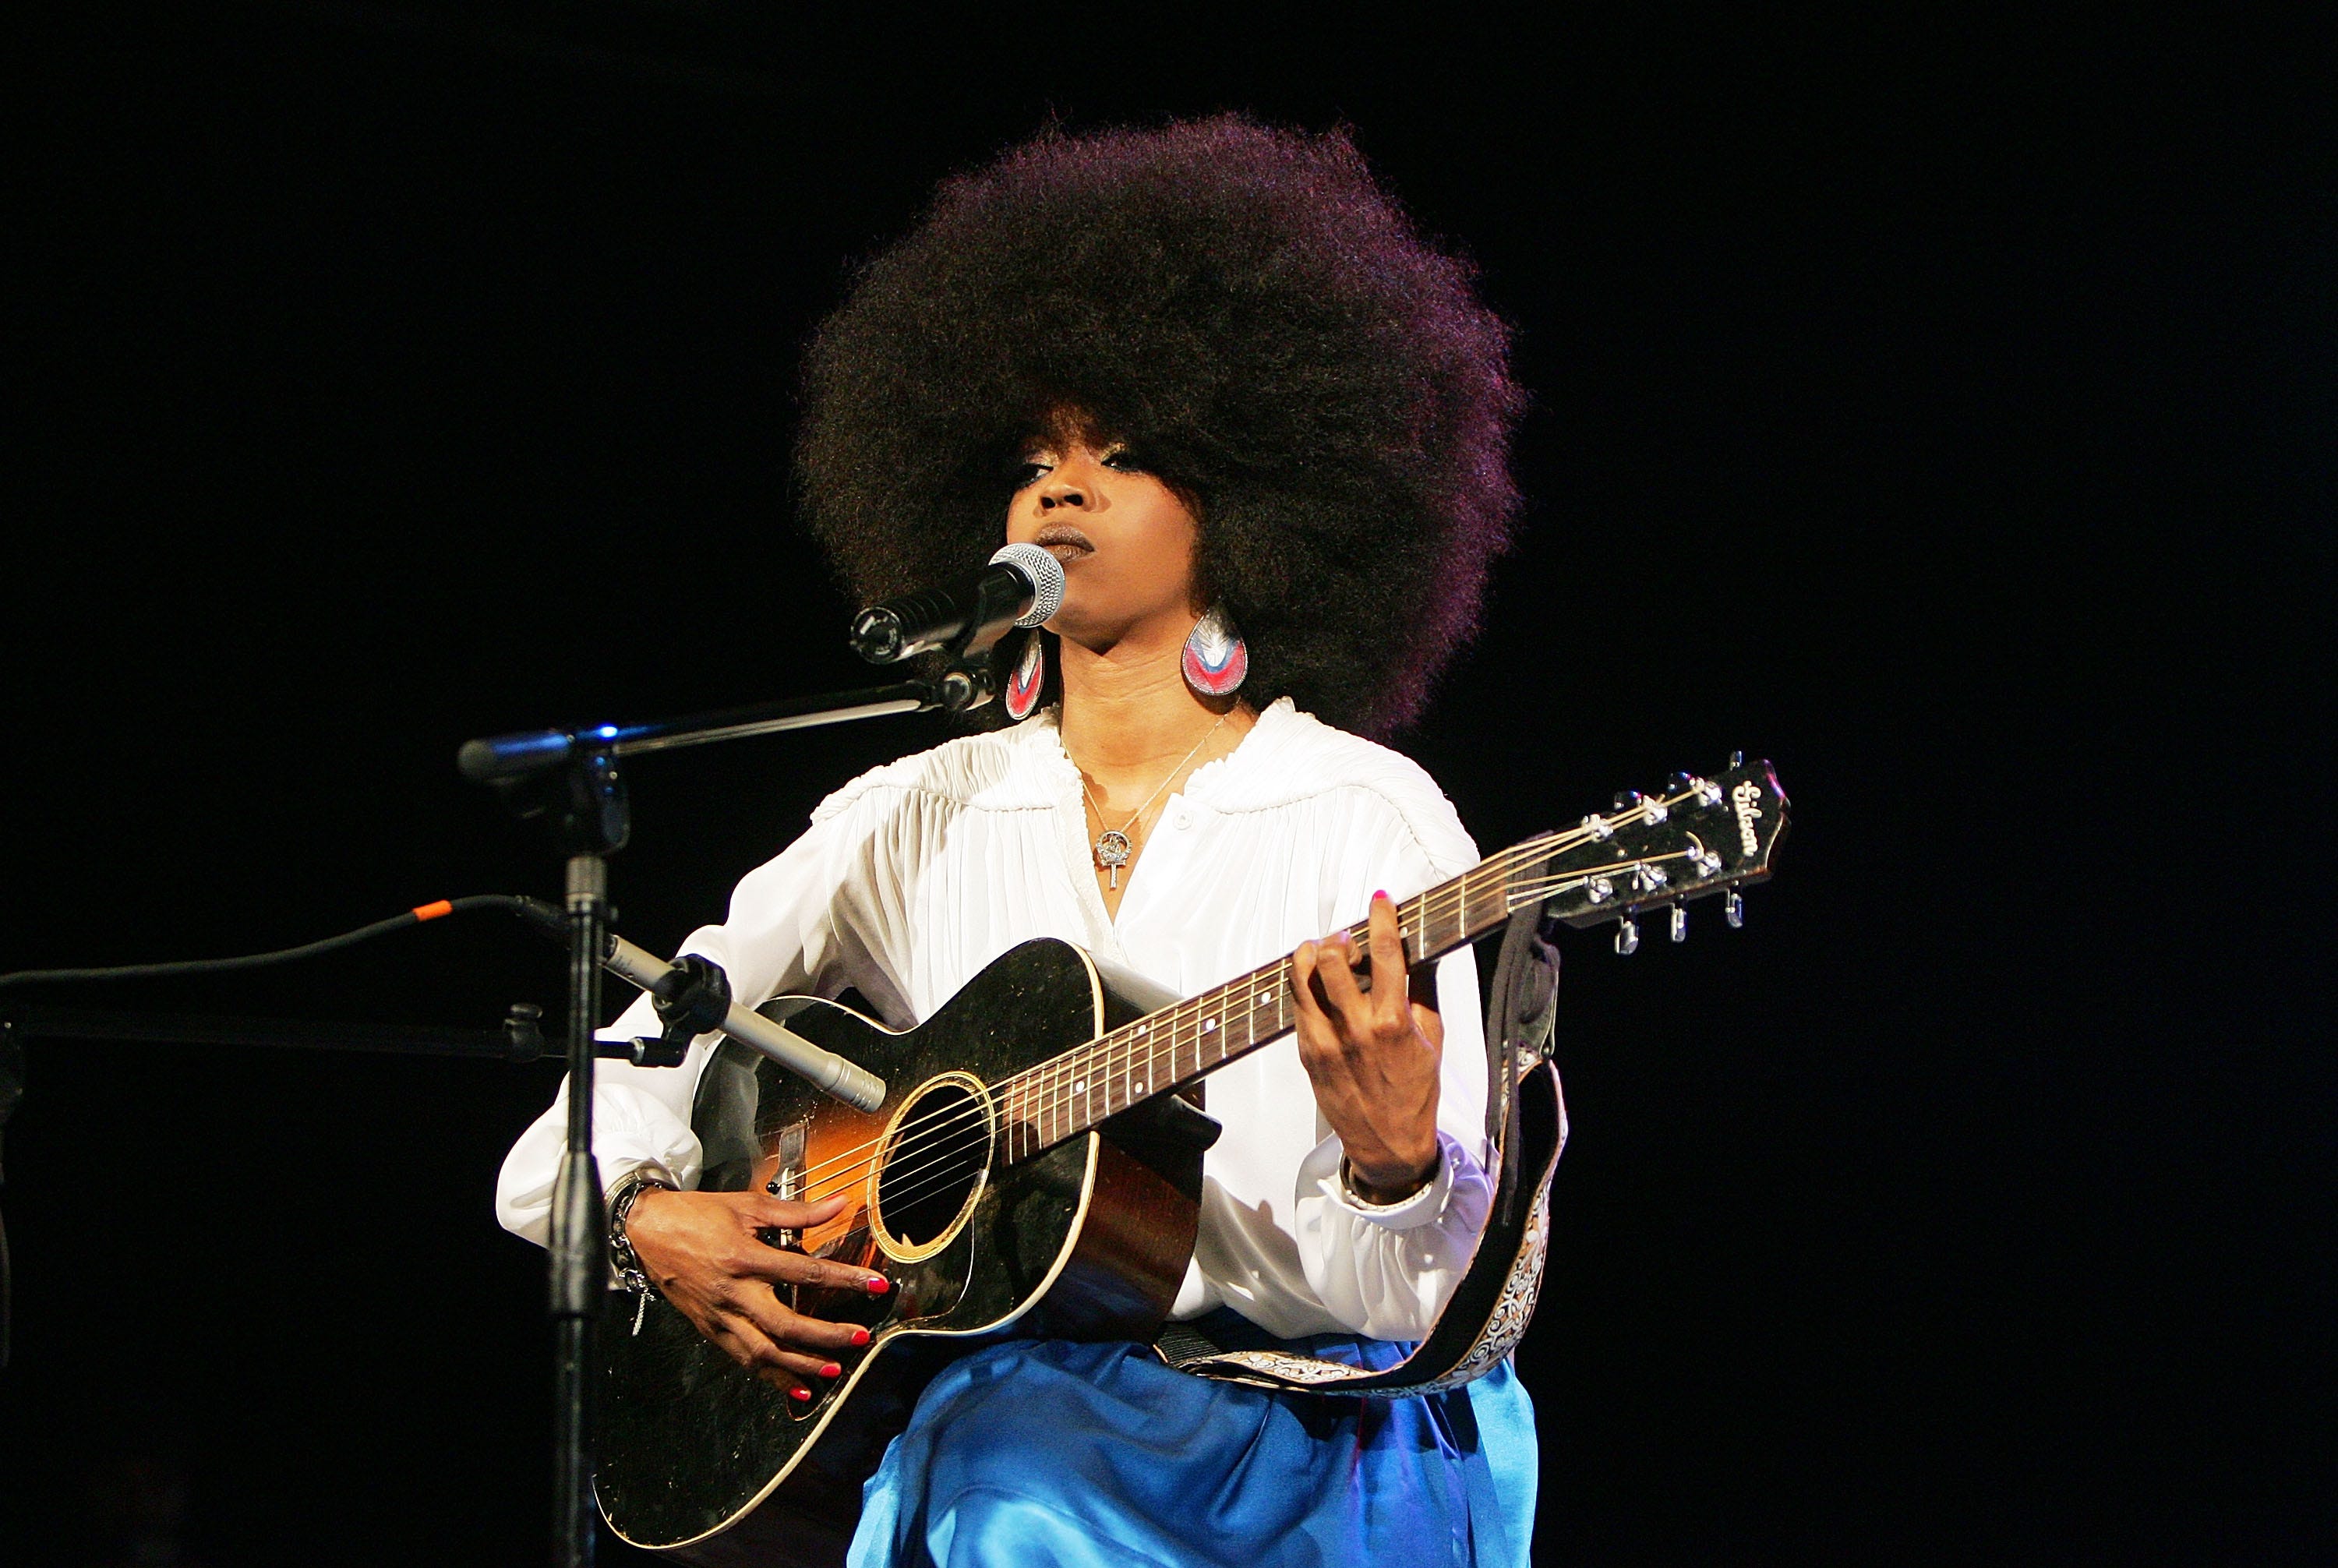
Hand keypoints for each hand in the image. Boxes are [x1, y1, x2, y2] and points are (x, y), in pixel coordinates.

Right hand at [622, 1187, 889, 1401]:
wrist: (648, 1231)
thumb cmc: (698, 1215)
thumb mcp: (748, 1205)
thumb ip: (797, 1211)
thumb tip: (840, 1204)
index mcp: (745, 1257)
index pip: (805, 1274)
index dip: (845, 1280)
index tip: (877, 1285)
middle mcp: (733, 1293)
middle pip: (786, 1324)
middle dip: (826, 1335)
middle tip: (859, 1336)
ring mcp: (720, 1316)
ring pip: (764, 1352)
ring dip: (801, 1364)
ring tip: (834, 1369)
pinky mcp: (710, 1330)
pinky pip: (743, 1360)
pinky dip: (772, 1377)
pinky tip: (796, 1388)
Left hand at [1290, 890, 1444, 1201]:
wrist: (1388, 1142)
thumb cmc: (1415, 1089)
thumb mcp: (1432, 1036)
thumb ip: (1422, 988)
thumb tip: (1418, 948)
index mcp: (1392, 1022)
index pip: (1385, 954)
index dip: (1382, 918)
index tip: (1380, 900)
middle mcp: (1355, 1029)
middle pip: (1330, 959)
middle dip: (1339, 937)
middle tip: (1349, 939)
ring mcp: (1325, 1041)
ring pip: (1301, 977)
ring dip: (1312, 954)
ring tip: (1325, 953)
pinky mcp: (1307, 1052)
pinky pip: (1297, 1004)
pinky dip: (1306, 985)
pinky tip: (1319, 985)